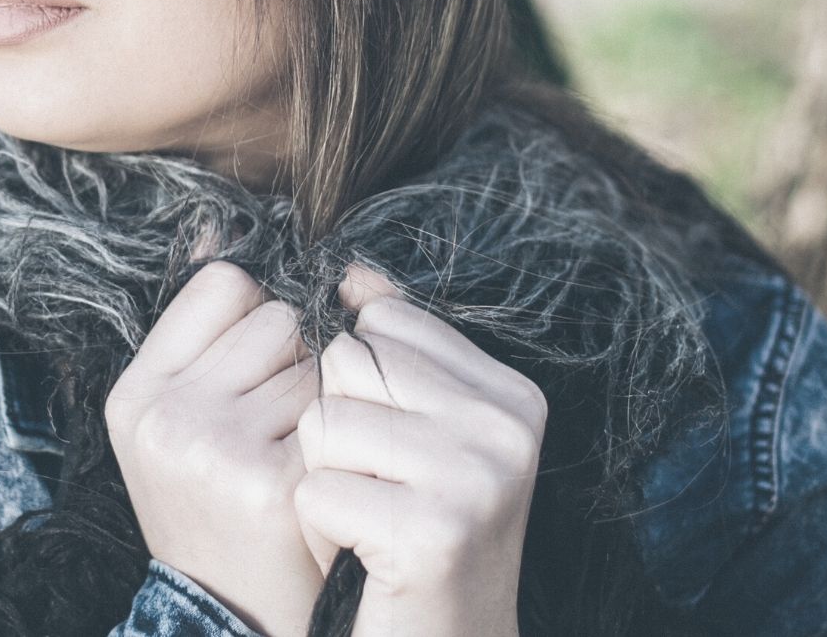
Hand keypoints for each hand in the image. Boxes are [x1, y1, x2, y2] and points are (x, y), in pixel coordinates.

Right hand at [106, 258, 322, 636]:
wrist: (233, 619)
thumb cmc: (217, 511)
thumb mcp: (177, 419)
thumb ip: (201, 332)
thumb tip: (219, 227)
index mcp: (138, 392)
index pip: (226, 283)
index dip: (261, 316)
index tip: (262, 369)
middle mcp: (167, 416)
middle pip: (277, 316)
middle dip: (297, 361)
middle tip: (283, 427)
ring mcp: (216, 449)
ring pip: (318, 360)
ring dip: (326, 398)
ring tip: (299, 454)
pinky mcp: (273, 484)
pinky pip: (340, 411)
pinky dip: (346, 439)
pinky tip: (323, 478)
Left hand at [294, 266, 546, 636]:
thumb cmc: (418, 533)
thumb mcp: (421, 430)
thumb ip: (397, 347)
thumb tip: (353, 272)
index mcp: (510, 393)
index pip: (384, 322)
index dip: (360, 383)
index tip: (395, 446)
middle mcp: (506, 428)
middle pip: (347, 364)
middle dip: (337, 428)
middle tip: (377, 488)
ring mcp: (476, 480)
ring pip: (324, 423)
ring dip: (325, 477)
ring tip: (369, 518)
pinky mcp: (432, 533)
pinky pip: (316, 491)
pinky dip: (321, 527)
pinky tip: (363, 552)